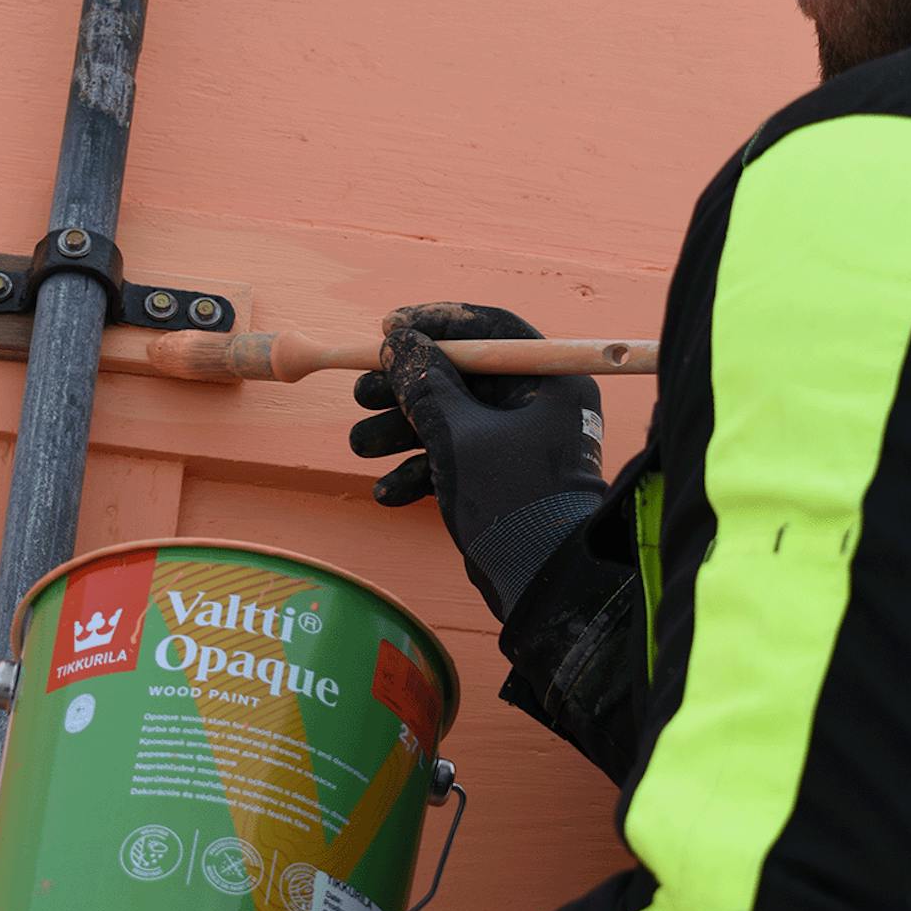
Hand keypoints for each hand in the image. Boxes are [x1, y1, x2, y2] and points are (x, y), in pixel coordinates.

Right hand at [349, 303, 605, 618]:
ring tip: (360, 446)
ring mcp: (522, 447)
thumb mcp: (458, 435)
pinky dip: (422, 473)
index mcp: (550, 382)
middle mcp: (541, 408)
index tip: (388, 329)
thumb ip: (424, 384)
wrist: (544, 586)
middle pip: (463, 378)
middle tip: (362, 394)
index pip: (491, 330)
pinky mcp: (505, 482)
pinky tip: (388, 493)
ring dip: (402, 434)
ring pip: (453, 422)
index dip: (436, 324)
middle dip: (406, 389)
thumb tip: (398, 342)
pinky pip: (459, 462)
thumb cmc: (512, 499)